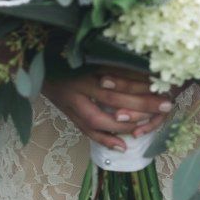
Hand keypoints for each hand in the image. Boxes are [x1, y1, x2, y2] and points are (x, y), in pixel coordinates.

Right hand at [42, 66, 175, 152]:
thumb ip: (109, 58)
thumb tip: (141, 62)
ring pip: (99, 119)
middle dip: (142, 103)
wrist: (34, 66)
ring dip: (124, 125)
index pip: (117, 75)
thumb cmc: (64, 56)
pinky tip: (123, 147)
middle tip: (165, 104)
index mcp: (84, 66)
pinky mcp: (68, 114)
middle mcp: (78, 86)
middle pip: (113, 97)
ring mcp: (71, 103)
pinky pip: (87, 130)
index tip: (163, 81)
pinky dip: (105, 139)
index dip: (140, 80)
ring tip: (147, 126)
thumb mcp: (86, 52)